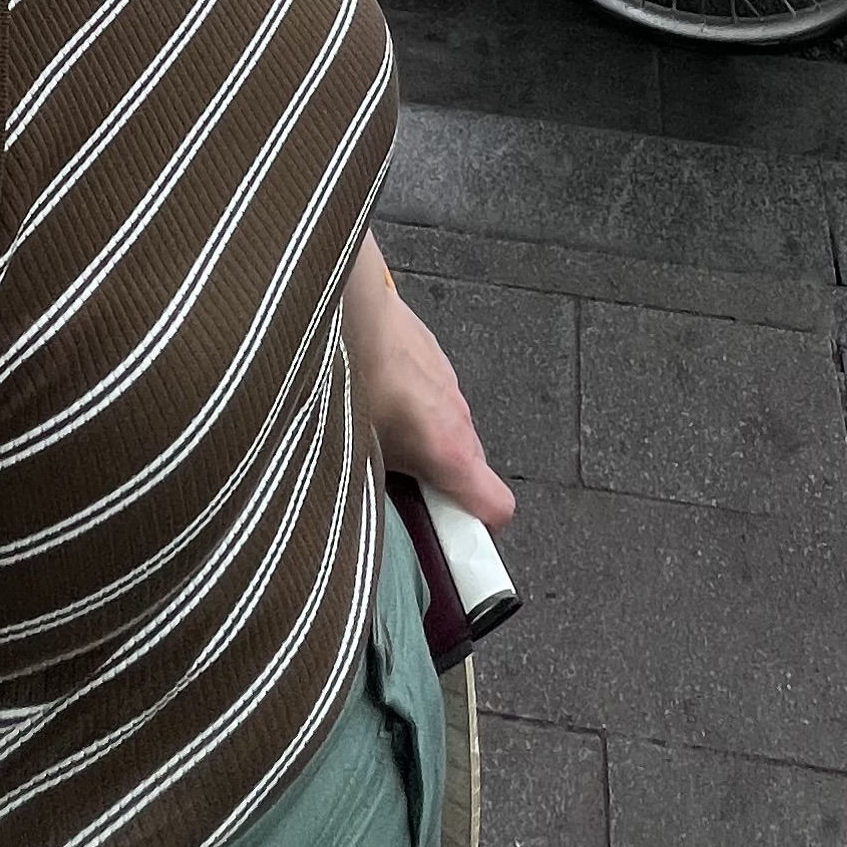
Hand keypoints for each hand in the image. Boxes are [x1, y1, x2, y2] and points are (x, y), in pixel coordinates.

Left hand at [341, 235, 514, 531]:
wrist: (349, 304)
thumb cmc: (353, 378)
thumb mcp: (356, 452)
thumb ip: (369, 495)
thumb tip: (358, 528)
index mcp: (450, 451)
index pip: (498, 509)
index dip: (477, 533)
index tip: (448, 543)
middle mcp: (460, 419)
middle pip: (467, 471)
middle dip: (438, 487)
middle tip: (394, 490)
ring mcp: (449, 383)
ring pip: (447, 430)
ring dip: (421, 442)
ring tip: (373, 436)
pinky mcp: (432, 355)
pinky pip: (432, 396)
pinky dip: (412, 406)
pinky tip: (372, 395)